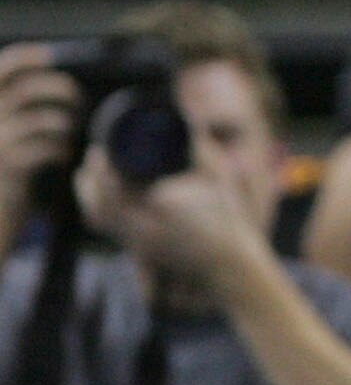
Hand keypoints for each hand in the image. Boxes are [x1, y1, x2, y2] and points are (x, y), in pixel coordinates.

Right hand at [0, 45, 80, 222]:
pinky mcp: (8, 168)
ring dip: (64, 120)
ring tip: (69, 128)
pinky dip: (60, 147)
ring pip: (41, 118)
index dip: (24, 57)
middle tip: (77, 98)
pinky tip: (63, 153)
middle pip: (27, 90)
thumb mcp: (2, 131)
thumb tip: (50, 74)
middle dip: (60, 88)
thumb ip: (14, 107)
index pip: (0, 69)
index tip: (49, 55)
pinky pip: (45, 147)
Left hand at [77, 149, 267, 299]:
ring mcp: (137, 243)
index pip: (116, 187)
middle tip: (92, 155)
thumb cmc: (227, 220)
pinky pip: (108, 228)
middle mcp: (141, 228)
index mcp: (161, 207)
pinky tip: (104, 198)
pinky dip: (98, 210)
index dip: (102, 167)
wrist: (227, 265)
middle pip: (99, 203)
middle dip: (89, 180)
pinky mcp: (138, 250)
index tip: (101, 149)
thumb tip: (191, 119)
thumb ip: (202, 149)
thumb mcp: (218, 178)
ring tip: (88, 175)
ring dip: (89, 195)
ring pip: (99, 218)